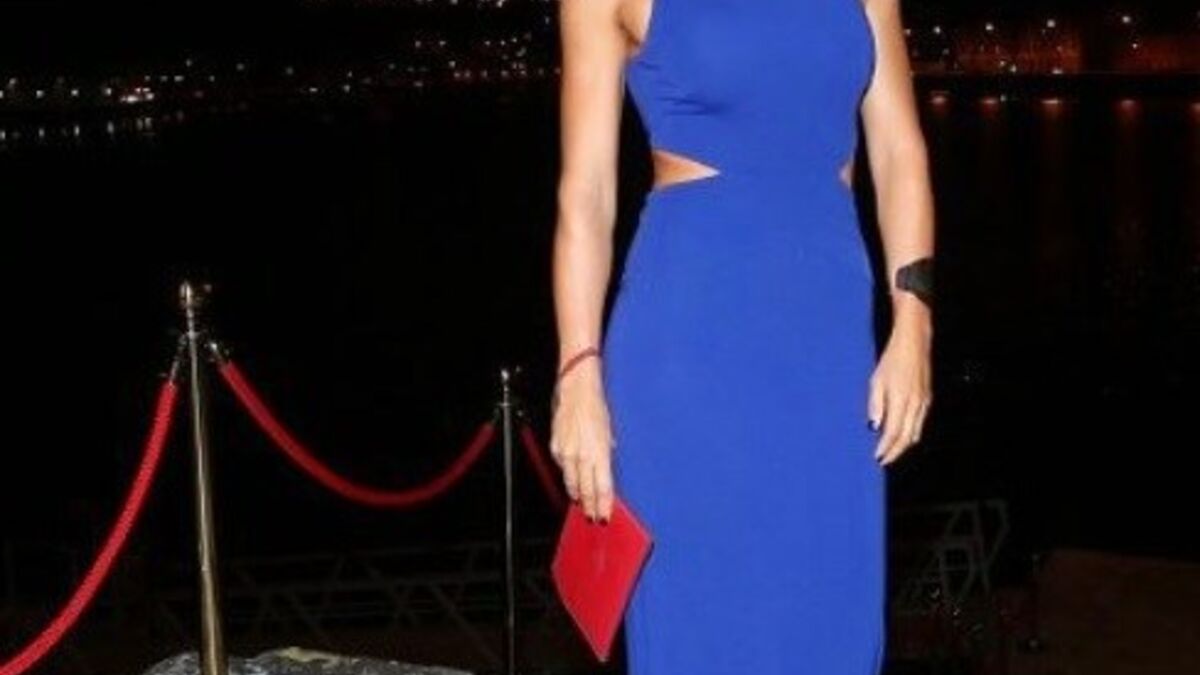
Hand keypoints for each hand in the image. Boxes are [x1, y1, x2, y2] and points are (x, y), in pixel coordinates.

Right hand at [549, 361, 615, 520]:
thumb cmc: (596, 408)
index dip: (604, 504)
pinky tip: (571, 481)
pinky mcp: (556, 447)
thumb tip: (607, 463)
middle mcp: (583, 455)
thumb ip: (607, 451)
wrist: (576, 390)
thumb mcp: (609, 431)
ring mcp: (567, 452)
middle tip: (593, 518)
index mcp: (600, 452)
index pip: (603, 487)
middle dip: (590, 506)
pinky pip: (562, 467)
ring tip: (582, 504)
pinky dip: (567, 475)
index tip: (605, 515)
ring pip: (571, 482)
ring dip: (577, 495)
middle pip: (586, 489)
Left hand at [867, 318, 931, 464]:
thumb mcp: (877, 381)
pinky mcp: (927, 399)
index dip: (886, 448)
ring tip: (891, 452)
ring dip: (904, 446)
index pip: (893, 433)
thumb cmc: (892, 360)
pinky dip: (911, 434)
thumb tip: (873, 427)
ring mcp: (924, 403)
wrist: (914, 344)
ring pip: (915, 432)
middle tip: (884, 460)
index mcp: (901, 401)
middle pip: (906, 437)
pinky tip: (903, 436)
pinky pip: (920, 423)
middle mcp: (915, 405)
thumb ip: (875, 405)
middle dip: (895, 452)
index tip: (877, 458)